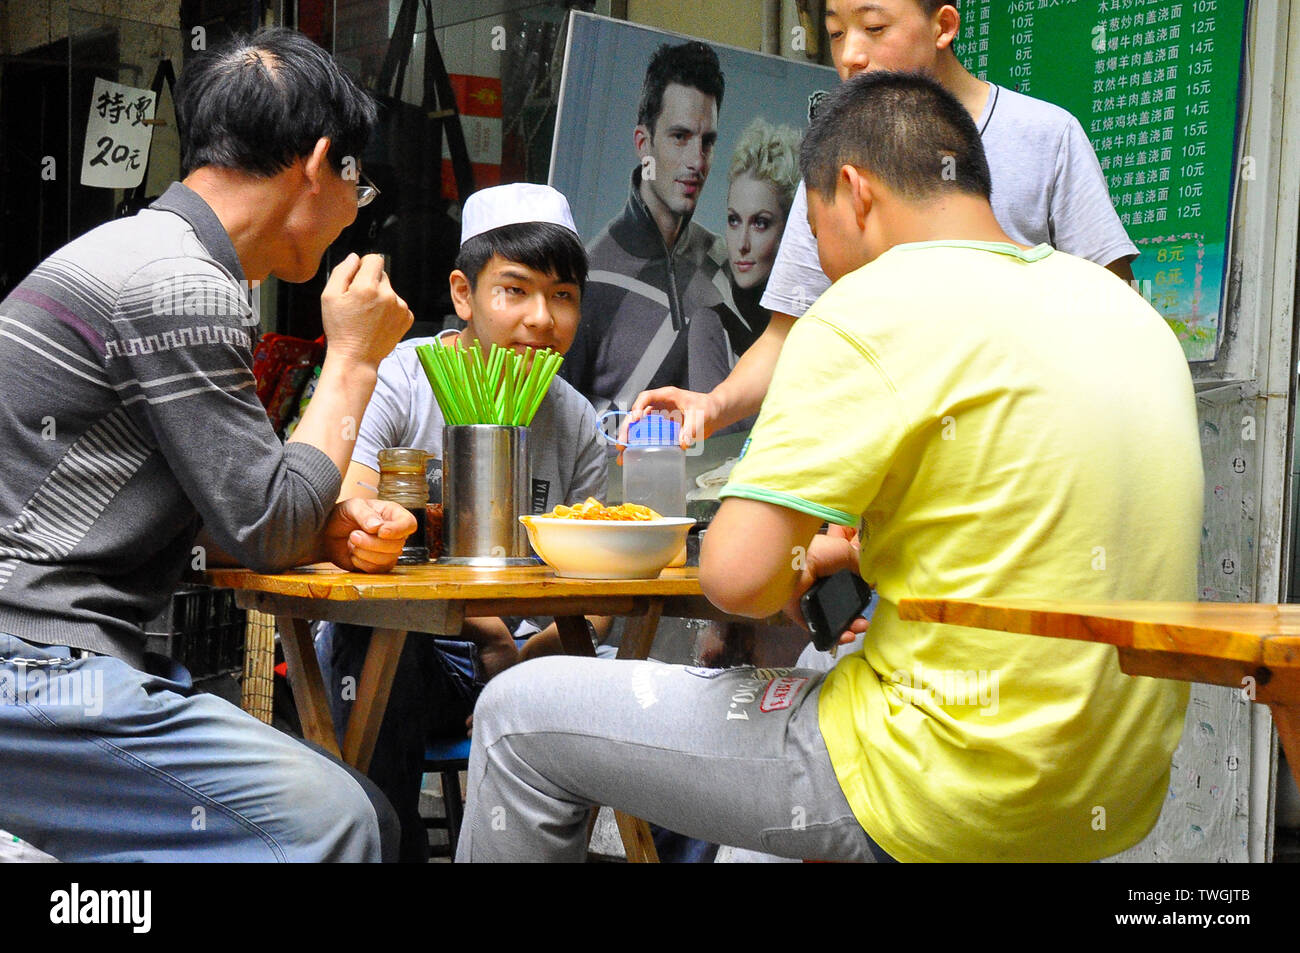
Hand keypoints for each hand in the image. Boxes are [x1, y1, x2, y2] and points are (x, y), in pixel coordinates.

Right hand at [319, 253, 412, 368]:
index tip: (357, 278)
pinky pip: (398, 304)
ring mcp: (400, 307)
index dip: (364, 266)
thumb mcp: (329, 296)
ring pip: (390, 291)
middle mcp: (388, 294)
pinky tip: (378, 322)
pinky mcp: (407, 318)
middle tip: (359, 303)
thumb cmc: (340, 329)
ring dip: (380, 297)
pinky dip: (389, 310)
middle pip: (382, 275)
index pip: (375, 259)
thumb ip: (342, 271)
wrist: (356, 358)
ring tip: (368, 315)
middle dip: (371, 283)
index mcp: (367, 286)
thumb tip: (354, 258)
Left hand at [320, 497, 415, 572]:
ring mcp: (388, 551)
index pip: (409, 524)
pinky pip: (376, 570)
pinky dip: (361, 562)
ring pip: (387, 559)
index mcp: (393, 514)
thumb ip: (365, 514)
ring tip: (352, 542)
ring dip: (365, 553)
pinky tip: (353, 553)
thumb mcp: (352, 507)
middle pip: (397, 545)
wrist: (328, 533)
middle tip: (353, 535)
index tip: (381, 531)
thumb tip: (378, 527)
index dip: (398, 530)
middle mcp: (395, 534)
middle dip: (372, 543)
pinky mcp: (378, 566)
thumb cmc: (342, 516)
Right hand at [626, 386, 719, 455]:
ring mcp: (660, 418)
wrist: (715, 414)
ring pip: (639, 426)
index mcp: (666, 396)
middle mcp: (660, 406)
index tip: (636, 418)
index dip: (638, 406)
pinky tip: (635, 457)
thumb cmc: (708, 408)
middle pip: (637, 414)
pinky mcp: (663, 429)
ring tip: (623, 454)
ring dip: (630, 439)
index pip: (646, 397)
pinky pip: (649, 436)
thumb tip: (682, 443)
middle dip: (627, 428)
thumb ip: (691, 428)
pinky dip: (641, 445)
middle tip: (622, 443)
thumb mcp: (700, 415)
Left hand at [783, 531, 868, 644]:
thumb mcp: (847, 552)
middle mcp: (819, 585)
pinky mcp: (801, 615)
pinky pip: (819, 629)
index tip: (869, 602)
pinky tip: (846, 635)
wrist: (795, 564)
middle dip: (856, 617)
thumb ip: (860, 566)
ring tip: (858, 629)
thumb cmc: (819, 552)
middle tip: (864, 621)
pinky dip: (833, 636)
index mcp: (829, 569)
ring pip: (832, 621)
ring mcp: (810, 601)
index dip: (859, 597)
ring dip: (848, 628)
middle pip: (842, 607)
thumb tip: (870, 579)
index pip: (847, 587)